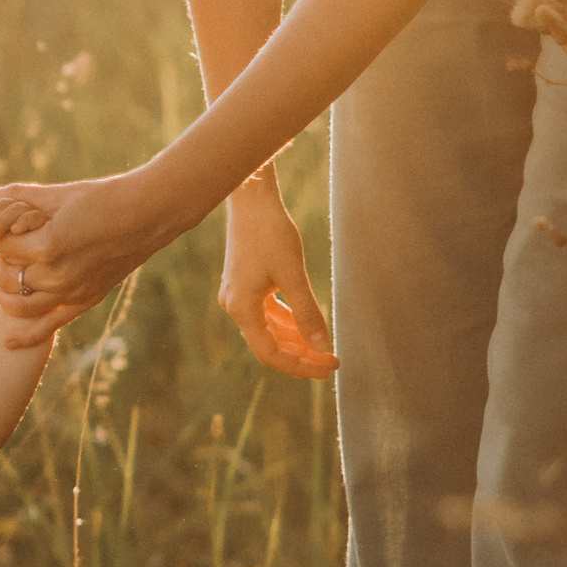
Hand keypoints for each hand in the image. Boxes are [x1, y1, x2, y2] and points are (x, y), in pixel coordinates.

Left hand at [0, 168, 166, 345]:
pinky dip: (26, 337)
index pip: (1, 246)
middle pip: (7, 276)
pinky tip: (8, 342)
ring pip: (20, 306)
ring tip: (8, 276)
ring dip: (5, 292)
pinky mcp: (87, 300)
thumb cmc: (103, 197)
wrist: (148, 213)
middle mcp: (58, 275)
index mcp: (48, 245)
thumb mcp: (57, 196)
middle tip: (3, 249)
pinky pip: (49, 326)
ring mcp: (73, 292)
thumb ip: (16, 197)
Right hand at [220, 180, 337, 377]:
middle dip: (301, 355)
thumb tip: (322, 347)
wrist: (252, 201)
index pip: (271, 353)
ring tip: (323, 345)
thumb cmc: (271, 233)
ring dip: (296, 340)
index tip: (329, 365)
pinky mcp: (245, 285)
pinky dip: (287, 321)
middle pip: (269, 345)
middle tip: (332, 361)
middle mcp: (235, 306)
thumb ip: (308, 313)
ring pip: (269, 330)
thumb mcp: (293, 275)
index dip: (301, 365)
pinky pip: (267, 313)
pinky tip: (306, 322)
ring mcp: (238, 295)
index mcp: (242, 308)